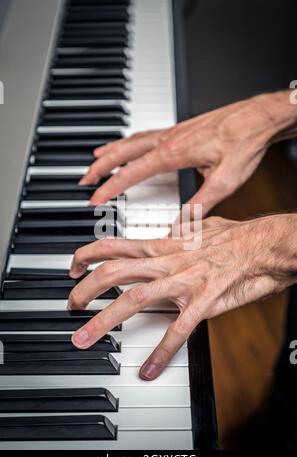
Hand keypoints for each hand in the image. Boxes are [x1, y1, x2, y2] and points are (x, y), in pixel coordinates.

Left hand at [68, 214, 296, 379]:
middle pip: (113, 272)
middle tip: (71, 306)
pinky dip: (161, 351)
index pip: (115, 245)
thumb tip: (169, 232)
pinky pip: (178, 329)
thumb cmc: (236, 236)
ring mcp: (183, 281)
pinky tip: (149, 370)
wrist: (263, 245)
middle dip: (85, 289)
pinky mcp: (202, 301)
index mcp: (164, 247)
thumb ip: (178, 232)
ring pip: (134, 298)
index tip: (73, 266)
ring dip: (104, 320)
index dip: (87, 255)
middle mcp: (167, 262)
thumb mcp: (199, 227)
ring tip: (84, 338)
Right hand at [80, 91, 293, 214]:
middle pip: (123, 151)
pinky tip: (129, 144)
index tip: (94, 198)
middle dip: (100, 166)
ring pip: (132, 140)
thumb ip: (199, 206)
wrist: (260, 116)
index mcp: (174, 152)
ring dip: (111, 151)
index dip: (110, 186)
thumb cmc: (245, 143)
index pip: (132, 172)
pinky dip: (129, 140)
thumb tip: (181, 228)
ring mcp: (173, 130)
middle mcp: (168, 138)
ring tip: (95, 160)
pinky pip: (145, 133)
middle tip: (84, 179)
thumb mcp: (224, 181)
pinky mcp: (181, 128)